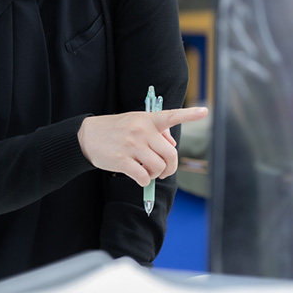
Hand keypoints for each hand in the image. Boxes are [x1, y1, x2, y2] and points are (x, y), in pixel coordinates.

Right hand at [77, 106, 207, 185]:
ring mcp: (132, 145)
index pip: (171, 116)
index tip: (205, 111)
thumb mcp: (135, 123)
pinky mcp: (122, 160)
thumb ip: (156, 131)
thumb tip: (172, 142)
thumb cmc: (115, 130)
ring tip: (147, 171)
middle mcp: (141, 131)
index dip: (189, 114)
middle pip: (170, 154)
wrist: (88, 136)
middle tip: (163, 170)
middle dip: (170, 167)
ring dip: (156, 174)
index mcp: (147, 120)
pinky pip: (144, 177)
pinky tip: (138, 176)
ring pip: (158, 167)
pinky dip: (144, 181)